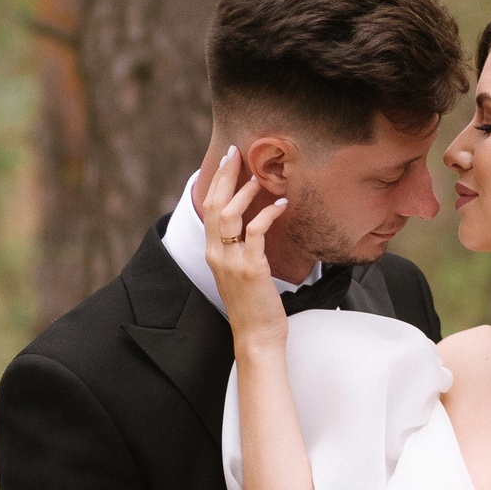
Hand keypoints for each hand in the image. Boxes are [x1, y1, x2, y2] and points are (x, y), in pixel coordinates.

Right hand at [202, 147, 291, 347]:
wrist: (256, 337)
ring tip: (260, 178)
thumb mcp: (240, 274)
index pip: (209, 209)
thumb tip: (252, 227)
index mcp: (212, 253)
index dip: (217, 182)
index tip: (228, 160)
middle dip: (225, 175)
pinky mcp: (251, 268)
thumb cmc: (254, 306)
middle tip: (236, 153)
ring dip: (245, 191)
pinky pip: (256, 231)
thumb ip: (239, 250)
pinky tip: (281, 205)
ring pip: (230, 214)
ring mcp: (232, 261)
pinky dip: (268, 213)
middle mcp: (217, 254)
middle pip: (215, 205)